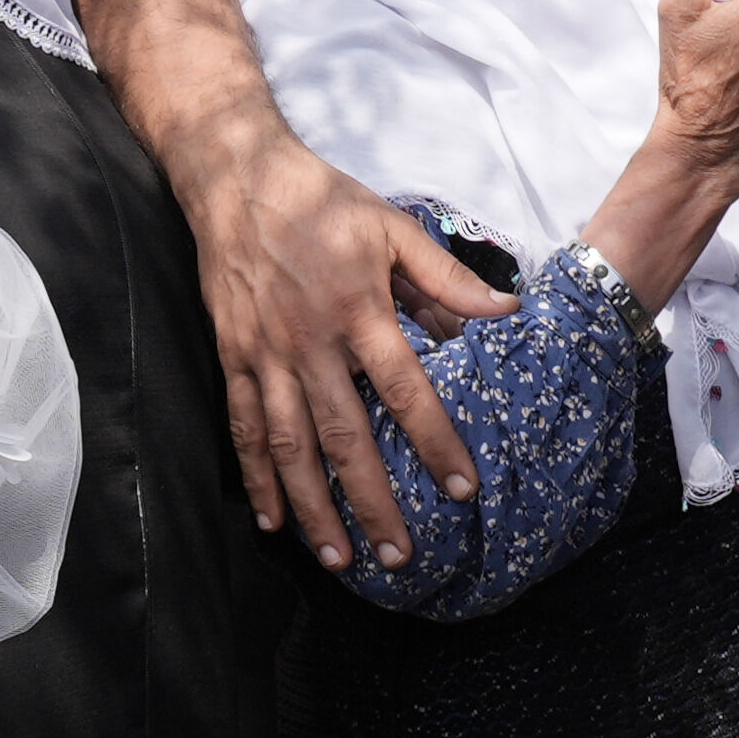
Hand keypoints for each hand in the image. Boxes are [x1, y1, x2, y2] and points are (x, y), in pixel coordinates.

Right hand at [172, 127, 515, 574]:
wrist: (236, 179)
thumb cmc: (322, 202)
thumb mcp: (394, 228)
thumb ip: (447, 277)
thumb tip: (505, 311)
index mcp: (360, 312)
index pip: (406, 392)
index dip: (435, 443)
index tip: (462, 488)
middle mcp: (311, 343)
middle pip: (346, 438)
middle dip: (373, 502)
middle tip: (398, 555)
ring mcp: (266, 355)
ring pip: (291, 447)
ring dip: (314, 507)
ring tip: (338, 559)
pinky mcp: (233, 357)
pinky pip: (244, 427)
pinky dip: (257, 477)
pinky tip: (273, 519)